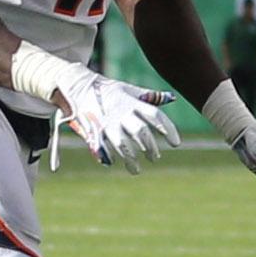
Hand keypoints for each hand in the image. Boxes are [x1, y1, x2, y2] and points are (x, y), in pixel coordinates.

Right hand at [57, 73, 180, 174]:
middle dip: (150, 147)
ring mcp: (107, 122)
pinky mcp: (94, 129)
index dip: (167, 129)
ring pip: (122, 144)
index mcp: (132, 102)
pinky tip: (114, 162)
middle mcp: (121, 112)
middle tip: (155, 157)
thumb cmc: (109, 89)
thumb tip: (171, 98)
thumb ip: (150, 96)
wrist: (79, 86)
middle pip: (140, 132)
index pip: (155, 115)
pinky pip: (103, 147)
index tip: (176, 144)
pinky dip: (109, 156)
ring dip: (131, 158)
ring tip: (137, 169)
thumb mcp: (130, 89)